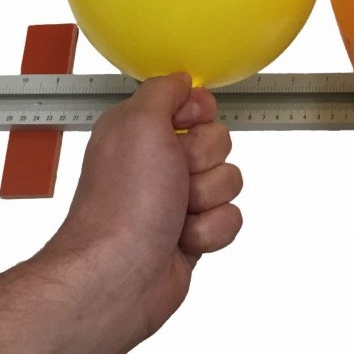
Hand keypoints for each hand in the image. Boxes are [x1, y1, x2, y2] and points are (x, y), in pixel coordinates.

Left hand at [48, 73, 242, 338]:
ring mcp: (177, 199)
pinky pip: (231, 218)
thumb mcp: (138, 123)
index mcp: (140, 132)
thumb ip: (163, 90)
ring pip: (229, 181)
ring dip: (207, 199)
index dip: (198, 116)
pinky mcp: (194, 232)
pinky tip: (181, 238)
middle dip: (204, 162)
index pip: (194, 105)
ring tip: (175, 213)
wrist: (121, 274)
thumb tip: (181, 79)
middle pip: (219, 142)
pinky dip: (210, 230)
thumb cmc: (122, 205)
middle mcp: (158, 163)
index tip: (185, 127)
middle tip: (174, 177)